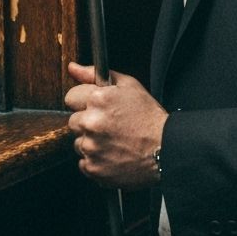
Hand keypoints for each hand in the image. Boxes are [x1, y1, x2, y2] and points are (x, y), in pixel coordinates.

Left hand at [64, 62, 167, 189]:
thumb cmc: (149, 117)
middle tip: (108, 125)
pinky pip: (84, 162)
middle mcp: (91, 123)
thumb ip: (94, 75)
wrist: (165, 149)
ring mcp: (91, 147)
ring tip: (113, 141)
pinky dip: (96, 160)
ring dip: (91, 142)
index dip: (84, 102)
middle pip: (73, 121)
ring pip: (78, 143)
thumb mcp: (128, 86)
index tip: (96, 107)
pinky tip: (113, 154)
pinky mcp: (92, 167)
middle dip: (87, 122)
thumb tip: (73, 67)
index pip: (71, 97)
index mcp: (98, 100)